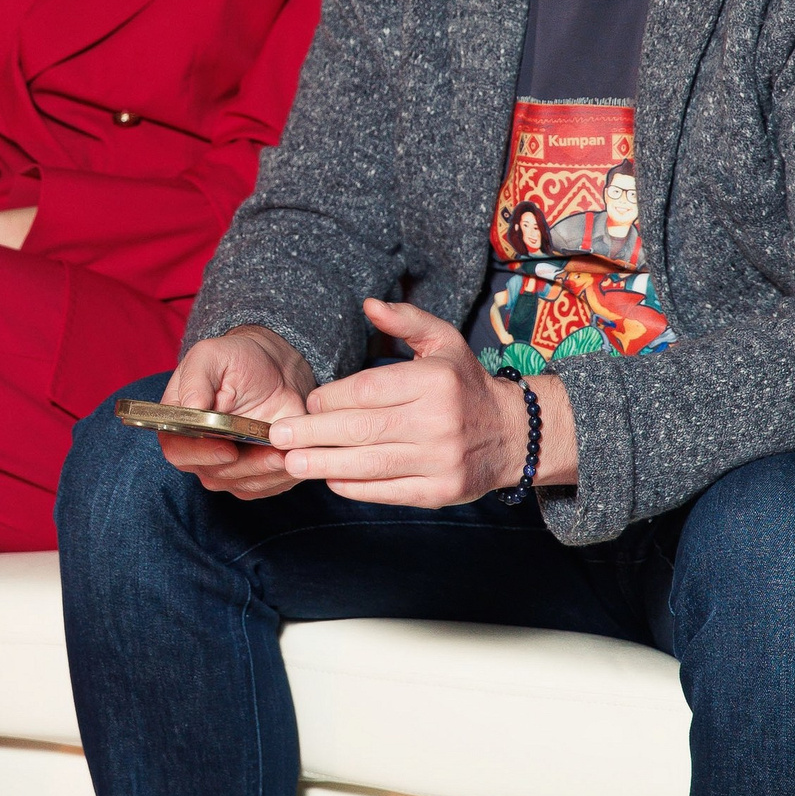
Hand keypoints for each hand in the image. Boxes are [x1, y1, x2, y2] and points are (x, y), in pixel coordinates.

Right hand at [155, 326, 315, 498]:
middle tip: (271, 453)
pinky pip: (264, 487)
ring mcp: (225, 466)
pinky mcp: (251, 475)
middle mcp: (198, 451)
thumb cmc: (237, 360)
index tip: (227, 450)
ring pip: (241, 484)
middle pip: (212, 474)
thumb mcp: (212, 356)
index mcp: (180, 423)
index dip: (200, 455)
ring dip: (265, 471)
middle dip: (244, 466)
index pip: (178, 450)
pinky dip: (279, 477)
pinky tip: (291, 459)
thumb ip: (195, 380)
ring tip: (285, 453)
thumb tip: (190, 407)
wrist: (274, 371)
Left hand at [267, 298, 540, 506]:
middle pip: (362, 429)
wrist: (515, 435)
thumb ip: (406, 320)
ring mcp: (440, 460)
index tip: (309, 403)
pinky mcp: (440, 491)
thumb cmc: (466, 386)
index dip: (332, 398)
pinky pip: (387, 490)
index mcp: (434, 381)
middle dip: (314, 433)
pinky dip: (355, 487)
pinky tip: (330, 478)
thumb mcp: (444, 342)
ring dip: (325, 464)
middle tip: (279, 434)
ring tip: (292, 461)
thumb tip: (369, 304)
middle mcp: (438, 421)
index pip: (369, 391)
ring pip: (370, 464)